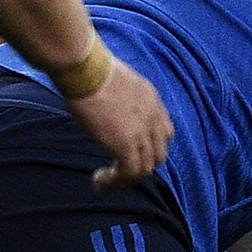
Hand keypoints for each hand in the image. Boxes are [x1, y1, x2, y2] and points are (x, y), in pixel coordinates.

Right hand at [67, 57, 173, 189]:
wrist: (87, 71)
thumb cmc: (90, 68)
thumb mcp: (115, 79)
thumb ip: (118, 93)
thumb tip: (102, 97)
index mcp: (152, 100)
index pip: (164, 130)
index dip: (151, 145)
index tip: (132, 150)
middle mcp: (154, 118)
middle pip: (159, 152)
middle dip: (142, 164)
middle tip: (120, 170)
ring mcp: (143, 133)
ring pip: (146, 167)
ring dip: (127, 178)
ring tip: (107, 181)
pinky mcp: (126, 146)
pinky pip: (129, 174)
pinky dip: (116, 183)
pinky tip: (100, 182)